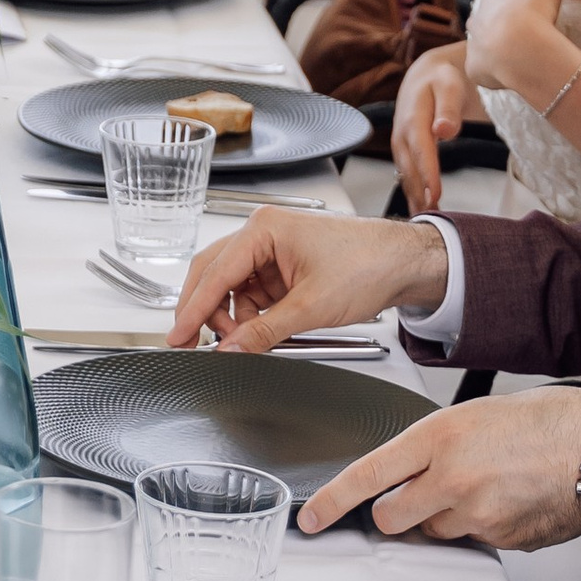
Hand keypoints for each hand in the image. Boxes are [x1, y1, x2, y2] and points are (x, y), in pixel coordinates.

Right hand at [173, 209, 450, 354]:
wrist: (403, 264)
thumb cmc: (366, 265)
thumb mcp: (311, 307)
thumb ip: (264, 332)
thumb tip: (231, 350)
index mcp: (264, 229)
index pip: (215, 272)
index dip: (193, 309)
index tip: (177, 335)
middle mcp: (263, 234)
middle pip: (215, 274)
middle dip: (203, 311)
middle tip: (187, 343)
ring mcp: (272, 251)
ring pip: (232, 286)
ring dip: (230, 317)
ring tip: (237, 345)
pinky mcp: (284, 268)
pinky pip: (253, 293)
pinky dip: (249, 316)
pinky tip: (253, 335)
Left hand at [298, 384, 580, 547]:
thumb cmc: (541, 420)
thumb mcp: (470, 416)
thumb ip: (431, 447)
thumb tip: (405, 475)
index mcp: (437, 438)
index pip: (368, 475)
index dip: (332, 501)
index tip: (312, 517)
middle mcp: (452, 480)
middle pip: (392, 518)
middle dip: (394, 513)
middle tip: (416, 495)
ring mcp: (478, 516)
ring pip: (434, 532)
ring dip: (442, 518)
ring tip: (480, 485)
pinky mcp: (502, 541)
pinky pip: (472, 541)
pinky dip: (478, 526)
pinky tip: (503, 500)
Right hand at [389, 48, 476, 215]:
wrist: (426, 76)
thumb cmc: (442, 80)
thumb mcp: (449, 85)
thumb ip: (449, 108)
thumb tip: (444, 130)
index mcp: (412, 117)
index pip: (421, 150)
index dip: (427, 174)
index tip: (435, 195)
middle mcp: (401, 133)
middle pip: (409, 168)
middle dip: (419, 194)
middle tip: (432, 219)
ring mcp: (400, 143)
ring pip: (405, 175)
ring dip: (414, 198)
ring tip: (426, 220)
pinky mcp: (404, 151)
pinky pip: (407, 175)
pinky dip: (414, 193)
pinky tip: (422, 209)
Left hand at [467, 0, 580, 94]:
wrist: (522, 50)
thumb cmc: (534, 14)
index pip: (501, 0)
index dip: (516, 8)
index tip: (530, 17)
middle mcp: (476, 19)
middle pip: (489, 23)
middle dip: (503, 29)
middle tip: (525, 39)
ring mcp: (474, 45)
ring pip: (484, 47)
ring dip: (497, 51)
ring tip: (518, 59)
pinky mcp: (475, 69)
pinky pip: (483, 72)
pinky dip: (493, 74)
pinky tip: (509, 76)